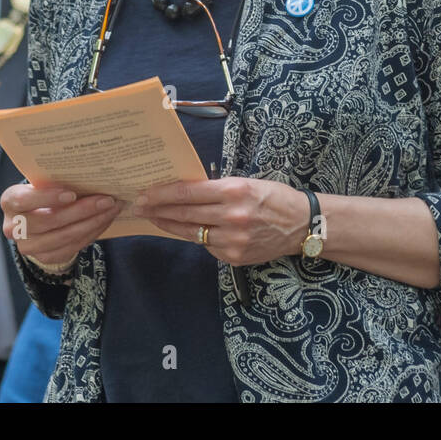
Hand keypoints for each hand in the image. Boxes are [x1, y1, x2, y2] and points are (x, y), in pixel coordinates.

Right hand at [0, 183, 118, 269]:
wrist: (36, 219)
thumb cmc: (43, 193)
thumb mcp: (43, 184)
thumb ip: (56, 180)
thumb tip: (90, 174)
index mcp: (10, 201)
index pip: (24, 200)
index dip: (47, 197)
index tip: (72, 194)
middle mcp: (13, 226)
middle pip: (49, 220)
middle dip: (81, 210)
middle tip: (106, 199)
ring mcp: (27, 246)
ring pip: (64, 236)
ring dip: (92, 222)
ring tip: (111, 209)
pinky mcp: (44, 257)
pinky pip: (72, 246)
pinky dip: (92, 232)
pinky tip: (105, 220)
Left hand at [132, 178, 310, 265]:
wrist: (301, 225)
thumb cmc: (273, 197)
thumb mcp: (246, 183)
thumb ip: (216, 189)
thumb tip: (183, 192)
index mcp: (234, 191)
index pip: (187, 193)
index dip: (162, 194)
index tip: (144, 194)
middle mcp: (232, 216)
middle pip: (184, 214)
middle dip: (158, 210)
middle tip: (139, 207)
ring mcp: (232, 239)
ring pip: (191, 232)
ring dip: (170, 225)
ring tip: (155, 219)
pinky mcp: (233, 256)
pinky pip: (206, 245)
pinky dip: (196, 237)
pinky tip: (187, 230)